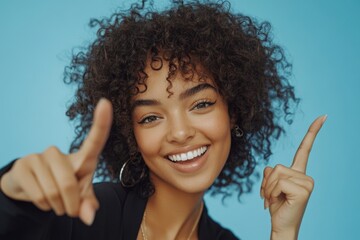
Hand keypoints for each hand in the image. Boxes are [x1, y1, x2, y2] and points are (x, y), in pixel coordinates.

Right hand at [0, 98, 112, 225]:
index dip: (101, 122)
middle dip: (71, 205)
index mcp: (82, 158)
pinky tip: (42, 200)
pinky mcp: (23, 165)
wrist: (32, 187)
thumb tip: (89, 216)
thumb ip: (87, 203)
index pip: (95, 140)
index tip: (106, 102)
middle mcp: (60, 152)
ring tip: (55, 202)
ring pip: (54, 192)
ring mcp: (40, 156)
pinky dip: (44, 206)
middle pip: (70, 183)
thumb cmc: (64, 187)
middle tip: (69, 210)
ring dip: (57, 207)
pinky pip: (38, 195)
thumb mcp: (80, 195)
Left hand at [260, 115, 326, 238]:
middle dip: (266, 183)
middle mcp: (305, 176)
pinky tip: (276, 202)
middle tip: (270, 197)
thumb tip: (271, 169)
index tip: (323, 116)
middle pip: (276, 167)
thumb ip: (270, 173)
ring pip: (275, 173)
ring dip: (267, 188)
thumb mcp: (270, 186)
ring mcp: (307, 182)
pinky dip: (271, 192)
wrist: (281, 226)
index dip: (312, 132)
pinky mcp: (304, 190)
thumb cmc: (276, 206)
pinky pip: (278, 182)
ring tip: (273, 200)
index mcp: (299, 173)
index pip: (305, 149)